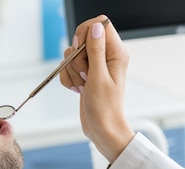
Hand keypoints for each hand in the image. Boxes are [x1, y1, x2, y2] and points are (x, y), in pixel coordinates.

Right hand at [59, 16, 134, 163]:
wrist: (101, 129)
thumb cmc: (105, 108)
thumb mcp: (98, 77)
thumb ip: (96, 50)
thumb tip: (96, 27)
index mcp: (116, 53)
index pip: (100, 24)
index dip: (85, 33)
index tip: (81, 50)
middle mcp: (106, 56)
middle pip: (82, 38)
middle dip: (76, 57)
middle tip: (85, 74)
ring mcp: (94, 65)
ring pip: (72, 54)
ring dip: (71, 71)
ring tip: (83, 86)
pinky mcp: (84, 74)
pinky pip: (67, 67)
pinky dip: (68, 79)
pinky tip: (78, 90)